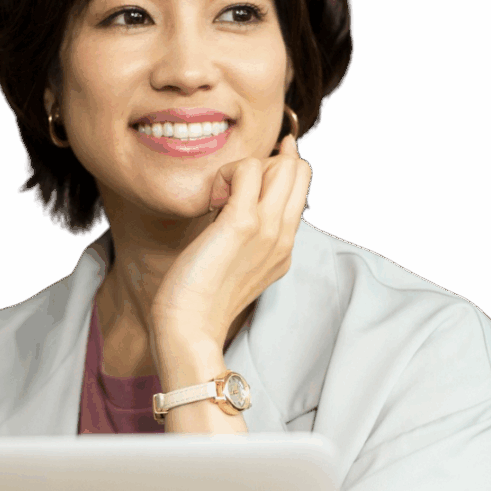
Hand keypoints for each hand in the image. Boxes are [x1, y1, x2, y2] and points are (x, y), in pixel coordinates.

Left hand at [150, 134, 311, 385]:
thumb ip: (245, 232)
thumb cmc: (200, 296)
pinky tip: (212, 200)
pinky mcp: (242, 224)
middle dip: (264, 163)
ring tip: (220, 196)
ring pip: (280, 165)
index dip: (275, 168)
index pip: (299, 185)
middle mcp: (284, 235)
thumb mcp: (235, 261)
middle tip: (230, 188)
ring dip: (245, 167)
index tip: (244, 175)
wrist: (190, 328)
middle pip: (297, 169)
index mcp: (285, 244)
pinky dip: (227, 172)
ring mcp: (268, 228)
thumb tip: (232, 199)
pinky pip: (247, 169)